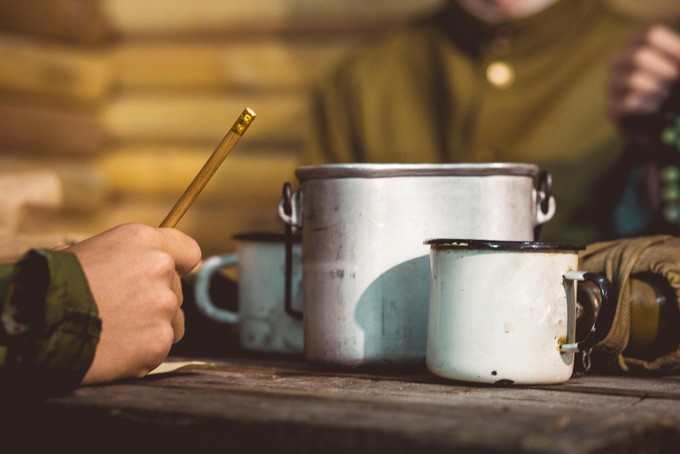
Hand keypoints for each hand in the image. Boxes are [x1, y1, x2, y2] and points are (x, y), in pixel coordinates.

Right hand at [60, 224, 201, 384]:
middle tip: (119, 312)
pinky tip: (112, 350)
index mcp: (144, 241)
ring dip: (152, 328)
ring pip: (173, 322)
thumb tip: (143, 266)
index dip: (178, 266)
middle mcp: (161, 269)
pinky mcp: (159, 342)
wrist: (35, 323)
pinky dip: (140, 354)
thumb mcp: (90, 251)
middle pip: (176, 291)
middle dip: (154, 302)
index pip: (188, 252)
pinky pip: (158, 350)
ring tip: (114, 332)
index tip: (166, 277)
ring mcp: (163, 307)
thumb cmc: (52, 284)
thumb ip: (128, 258)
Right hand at [607, 24, 679, 135]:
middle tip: (675, 79)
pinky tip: (657, 106)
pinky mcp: (612, 108)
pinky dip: (647, 104)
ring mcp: (612, 85)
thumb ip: (679, 61)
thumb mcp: (674, 70)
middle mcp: (619, 62)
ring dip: (656, 87)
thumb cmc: (667, 87)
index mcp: (636, 45)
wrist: (650, 122)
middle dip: (664, 69)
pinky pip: (628, 102)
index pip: (652, 35)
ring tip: (666, 93)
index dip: (673, 46)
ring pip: (633, 80)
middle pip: (640, 56)